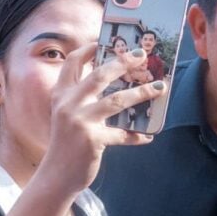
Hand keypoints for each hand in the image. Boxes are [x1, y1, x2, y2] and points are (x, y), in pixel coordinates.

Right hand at [39, 46, 165, 192]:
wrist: (57, 175)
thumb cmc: (67, 142)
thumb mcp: (67, 115)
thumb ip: (81, 97)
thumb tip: (111, 80)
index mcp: (61, 94)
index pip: (73, 63)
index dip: (89, 49)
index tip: (106, 40)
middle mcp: (68, 104)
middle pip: (99, 76)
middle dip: (123, 63)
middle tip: (142, 55)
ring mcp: (80, 121)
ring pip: (117, 101)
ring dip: (141, 93)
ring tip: (160, 88)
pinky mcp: (93, 140)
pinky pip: (122, 134)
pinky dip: (137, 136)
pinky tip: (149, 136)